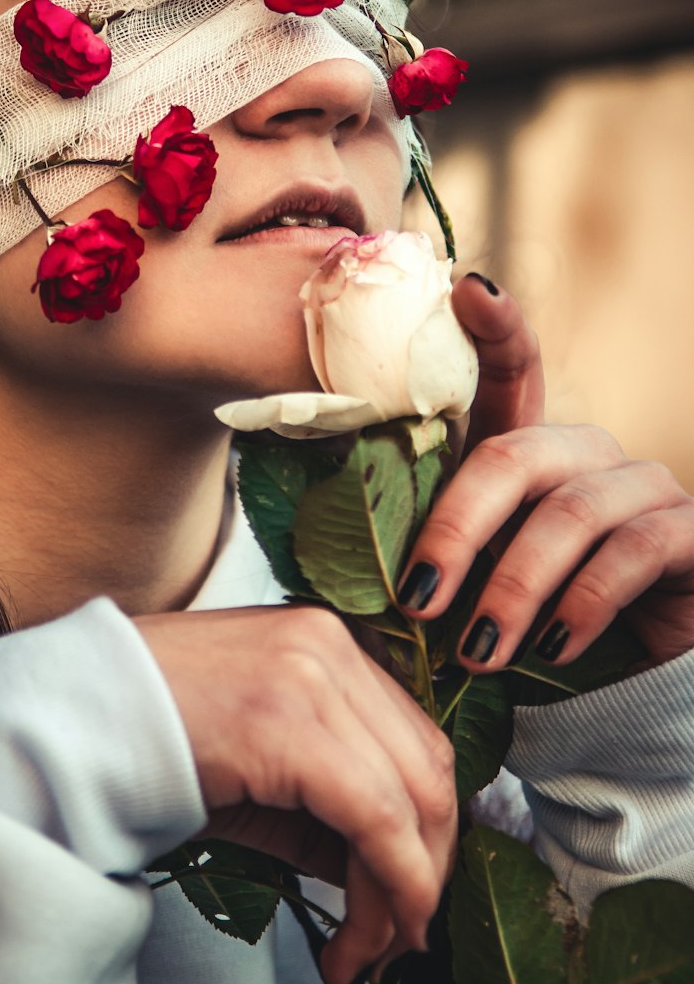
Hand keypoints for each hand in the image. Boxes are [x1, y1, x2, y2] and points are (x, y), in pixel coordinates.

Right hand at [134, 605, 456, 983]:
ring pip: (412, 800)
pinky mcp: (289, 722)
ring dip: (405, 892)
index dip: (429, 830)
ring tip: (370, 950)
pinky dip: (386, 889)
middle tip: (401, 936)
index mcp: (326, 638)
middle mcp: (330, 643)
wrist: (63, 717)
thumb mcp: (256, 760)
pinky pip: (374, 818)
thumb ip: (327, 800)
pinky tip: (356, 938)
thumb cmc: (145, 737)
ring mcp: (313, 673)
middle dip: (427, 867)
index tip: (414, 895)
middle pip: (428, 769)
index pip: (415, 740)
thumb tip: (393, 872)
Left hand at [397, 274, 693, 668]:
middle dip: (458, 528)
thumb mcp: (466, 586)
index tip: (468, 287)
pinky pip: (631, 554)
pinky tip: (552, 652)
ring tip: (477, 653)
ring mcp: (644, 488)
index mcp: (526, 452)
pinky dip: (581, 606)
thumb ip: (417, 551)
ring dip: (514, 588)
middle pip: (516, 454)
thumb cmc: (525, 633)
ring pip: (571, 513)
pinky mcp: (690, 535)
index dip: (493, 327)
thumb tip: (326, 536)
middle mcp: (586, 454)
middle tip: (417, 602)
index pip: (509, 373)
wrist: (620, 696)